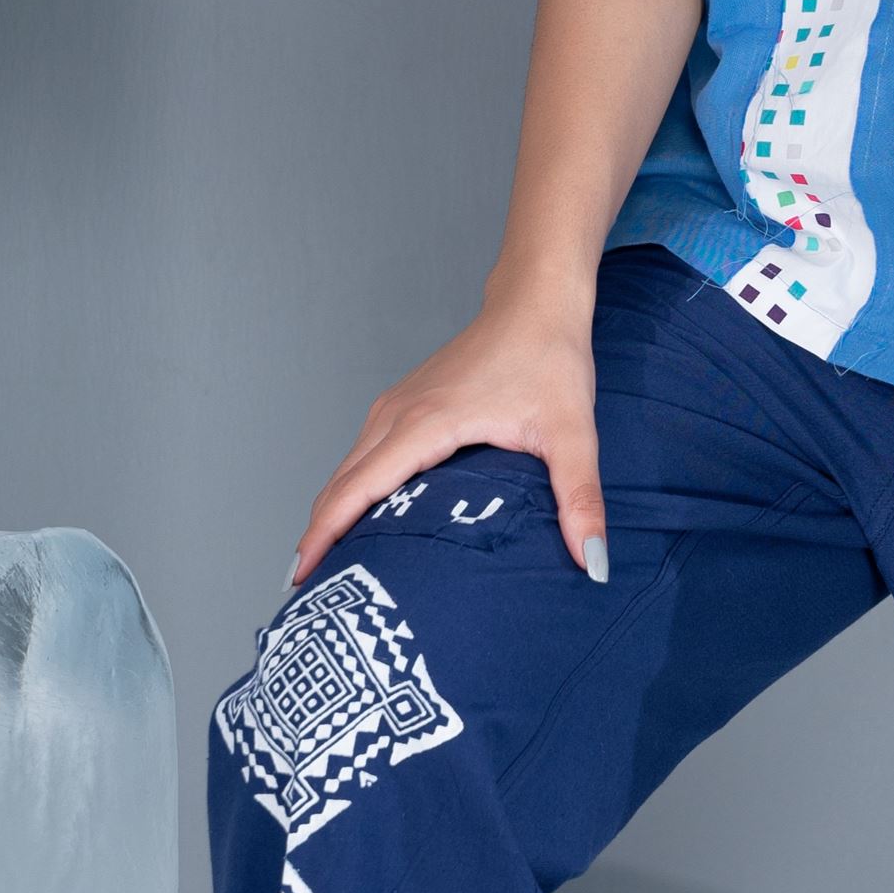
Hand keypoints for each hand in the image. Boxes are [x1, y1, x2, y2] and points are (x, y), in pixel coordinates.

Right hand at [291, 276, 607, 589]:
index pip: (358, 488)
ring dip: (330, 512)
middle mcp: (397, 414)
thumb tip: (592, 561)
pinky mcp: (402, 404)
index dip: (326, 534)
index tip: (301, 575)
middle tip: (303, 590)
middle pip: (340, 483)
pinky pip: (361, 454)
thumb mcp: (573, 433)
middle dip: (316, 536)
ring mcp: (394, 406)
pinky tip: (355, 518)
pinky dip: (348, 489)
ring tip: (321, 564)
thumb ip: (581, 499)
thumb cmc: (549, 358)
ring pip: (347, 469)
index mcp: (426, 423)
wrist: (536, 301)